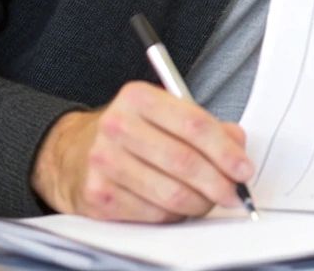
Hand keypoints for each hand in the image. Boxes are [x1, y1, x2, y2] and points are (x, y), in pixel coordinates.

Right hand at [31, 82, 253, 221]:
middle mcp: (117, 126)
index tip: (244, 169)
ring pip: (170, 193)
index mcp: (139, 98)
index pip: (194, 125)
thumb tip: (238, 148)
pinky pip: (152, 213)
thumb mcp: (165, 114)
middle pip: (184, 162)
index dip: (226, 151)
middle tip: (234, 193)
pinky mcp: (98, 195)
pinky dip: (173, 215)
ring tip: (207, 201)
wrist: (70, 153)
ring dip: (199, 203)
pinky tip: (176, 206)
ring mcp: (104, 162)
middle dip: (219, 183)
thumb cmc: (128, 133)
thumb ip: (206, 126)